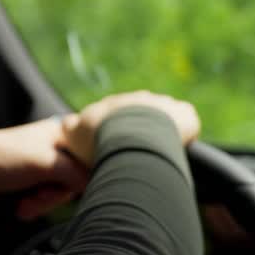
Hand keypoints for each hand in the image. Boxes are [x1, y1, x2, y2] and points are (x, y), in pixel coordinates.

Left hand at [0, 119, 89, 219]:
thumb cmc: (6, 158)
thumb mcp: (48, 164)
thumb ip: (77, 174)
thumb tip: (94, 185)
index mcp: (62, 131)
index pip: (91, 153)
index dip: (85, 172)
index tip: (74, 185)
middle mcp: (54, 143)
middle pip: (76, 176)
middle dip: (58, 193)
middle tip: (42, 195)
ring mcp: (42, 161)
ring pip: (60, 189)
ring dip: (44, 201)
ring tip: (27, 204)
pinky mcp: (31, 178)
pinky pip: (45, 195)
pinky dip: (36, 203)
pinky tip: (23, 207)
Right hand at [61, 90, 199, 167]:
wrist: (133, 137)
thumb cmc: (99, 140)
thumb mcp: (73, 135)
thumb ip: (69, 127)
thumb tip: (67, 123)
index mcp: (111, 104)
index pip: (111, 115)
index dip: (111, 131)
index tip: (112, 147)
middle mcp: (136, 100)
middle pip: (137, 114)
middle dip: (136, 129)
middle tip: (136, 153)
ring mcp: (161, 104)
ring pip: (162, 115)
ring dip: (161, 130)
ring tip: (158, 154)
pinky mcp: (184, 113)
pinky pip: (186, 121)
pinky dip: (185, 132)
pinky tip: (181, 147)